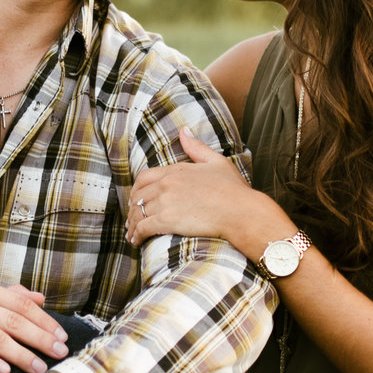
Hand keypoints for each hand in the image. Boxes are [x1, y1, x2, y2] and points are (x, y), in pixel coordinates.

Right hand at [0, 279, 68, 372]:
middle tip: (59, 354)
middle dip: (40, 339)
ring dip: (21, 355)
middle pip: (14, 321)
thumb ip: (10, 298)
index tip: (63, 338)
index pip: (22, 305)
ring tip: (38, 368)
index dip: (45, 322)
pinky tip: (5, 372)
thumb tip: (41, 297)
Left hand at [125, 133, 279, 252]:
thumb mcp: (216, 161)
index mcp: (175, 170)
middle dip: (132, 208)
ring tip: (132, 234)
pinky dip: (136, 235)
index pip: (144, 178)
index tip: (137, 199)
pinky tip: (136, 241)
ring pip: (137, 213)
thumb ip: (196, 147)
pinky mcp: (166, 220)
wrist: (241, 211)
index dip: (137, 190)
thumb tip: (184, 130)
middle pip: (137, 196)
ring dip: (132, 224)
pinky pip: (142, 227)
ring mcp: (165, 202)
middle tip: (132, 218)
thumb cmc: (234, 190)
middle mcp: (166, 184)